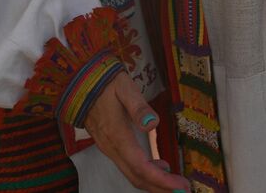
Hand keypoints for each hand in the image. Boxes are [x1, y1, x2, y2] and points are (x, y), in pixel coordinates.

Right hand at [81, 71, 187, 191]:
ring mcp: (109, 149)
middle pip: (137, 178)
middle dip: (160, 188)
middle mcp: (112, 148)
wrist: (81, 84)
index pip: (141, 167)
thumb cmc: (106, 84)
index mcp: (118, 136)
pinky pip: (127, 168)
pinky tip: (160, 168)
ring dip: (154, 183)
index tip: (180, 185)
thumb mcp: (125, 87)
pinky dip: (145, 174)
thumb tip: (153, 124)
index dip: (161, 180)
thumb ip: (139, 106)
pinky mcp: (110, 147)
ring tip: (175, 183)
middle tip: (184, 190)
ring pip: (131, 175)